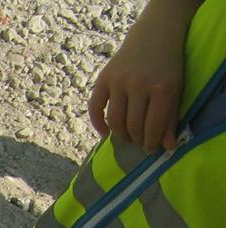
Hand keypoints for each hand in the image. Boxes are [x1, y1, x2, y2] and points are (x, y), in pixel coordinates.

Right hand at [88, 2, 189, 151]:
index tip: (150, 149)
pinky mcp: (104, 78)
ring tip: (127, 137)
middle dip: (136, 139)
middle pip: (132, 125)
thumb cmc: (168, 65)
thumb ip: (170, 118)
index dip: (150, 142)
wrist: (154, 35)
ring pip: (114, 120)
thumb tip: (167, 147)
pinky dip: (98, 123)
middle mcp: (138, 84)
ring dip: (120, 134)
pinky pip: (94, 107)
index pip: (152, 126)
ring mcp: (119, 81)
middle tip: (139, 142)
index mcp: (161, 88)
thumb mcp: (176, 90)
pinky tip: (105, 133)